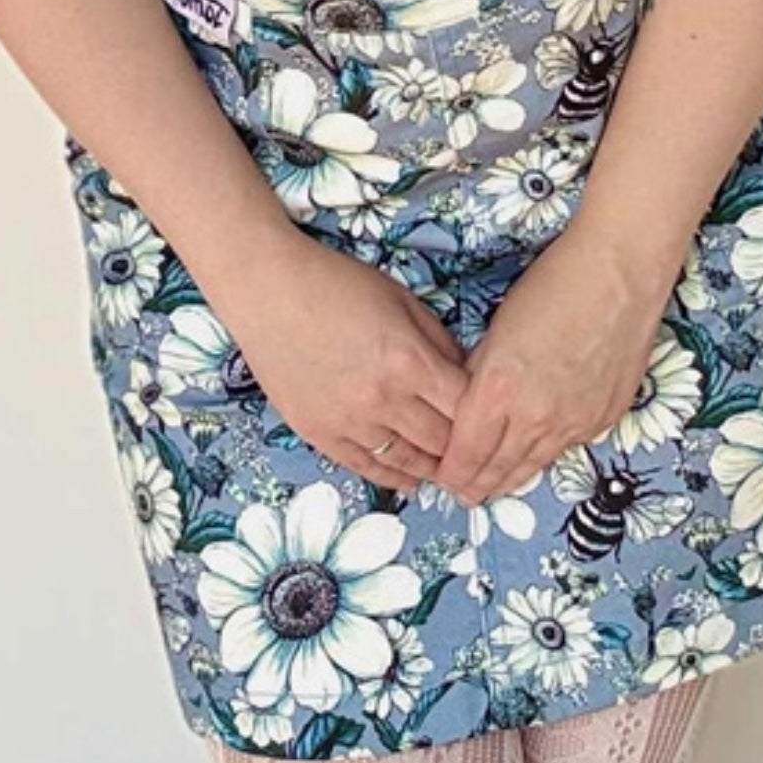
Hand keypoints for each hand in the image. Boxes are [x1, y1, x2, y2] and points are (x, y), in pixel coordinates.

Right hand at [222, 232, 472, 495]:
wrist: (269, 290)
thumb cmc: (338, 283)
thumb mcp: (402, 300)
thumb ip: (439, 341)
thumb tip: (466, 375)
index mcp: (409, 361)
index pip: (465, 409)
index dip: (484, 418)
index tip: (493, 421)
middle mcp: (383, 400)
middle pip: (441, 443)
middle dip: (464, 449)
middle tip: (479, 454)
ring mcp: (349, 422)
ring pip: (407, 463)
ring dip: (433, 470)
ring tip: (451, 472)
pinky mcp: (320, 433)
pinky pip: (366, 467)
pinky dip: (395, 478)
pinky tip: (411, 479)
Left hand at [433, 226, 670, 507]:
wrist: (620, 274)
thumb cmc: (554, 285)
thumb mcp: (498, 329)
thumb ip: (480, 374)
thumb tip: (470, 403)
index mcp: (499, 390)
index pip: (465, 454)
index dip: (450, 471)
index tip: (441, 475)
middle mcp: (535, 417)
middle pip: (497, 470)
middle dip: (475, 485)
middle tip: (461, 493)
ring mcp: (574, 423)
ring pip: (532, 468)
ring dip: (508, 479)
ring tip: (491, 488)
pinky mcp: (603, 419)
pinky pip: (565, 449)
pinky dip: (544, 455)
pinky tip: (533, 456)